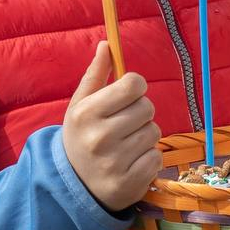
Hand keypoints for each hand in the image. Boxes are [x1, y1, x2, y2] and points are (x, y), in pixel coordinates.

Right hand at [62, 41, 161, 212]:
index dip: (135, 87)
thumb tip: (107, 44)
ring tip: (126, 144)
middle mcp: (100, 137)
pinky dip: (148, 158)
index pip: (133, 84)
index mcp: (87, 112)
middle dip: (140, 113)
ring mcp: (115, 162)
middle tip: (124, 124)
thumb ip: (96, 74)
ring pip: (154, 133)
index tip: (127, 95)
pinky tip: (131, 162)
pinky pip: (157, 158)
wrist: (72, 184)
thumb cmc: (81, 136)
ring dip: (145, 136)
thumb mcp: (80, 104)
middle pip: (147, 108)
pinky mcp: (129, 183)